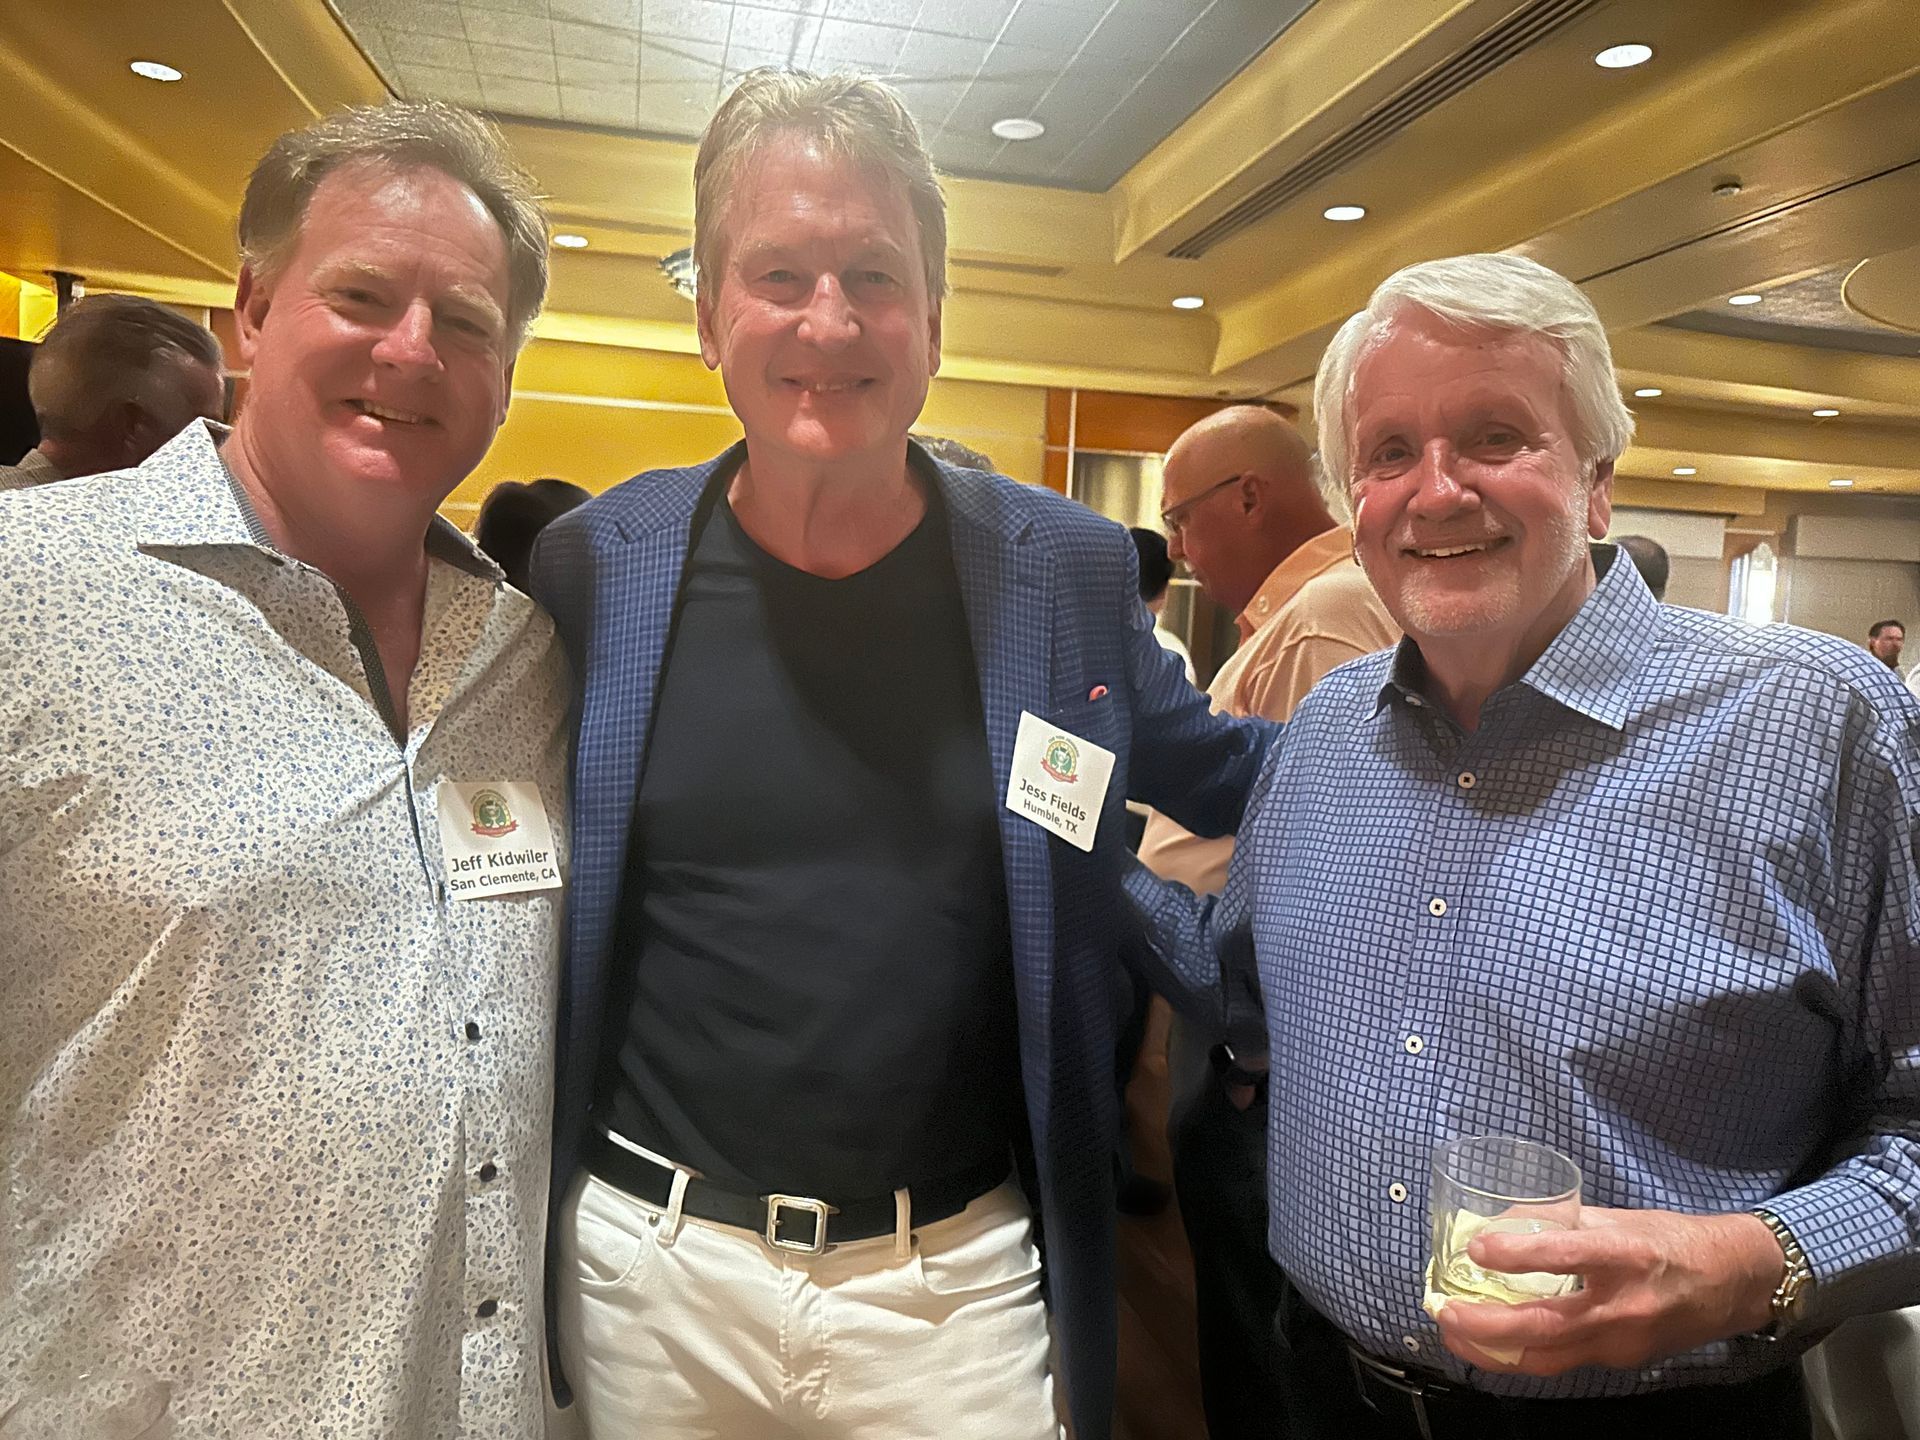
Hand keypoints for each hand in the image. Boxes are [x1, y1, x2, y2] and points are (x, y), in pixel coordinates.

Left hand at [1433, 1207, 1783, 1375]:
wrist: (1732, 1282)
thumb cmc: (1670, 1240)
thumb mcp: (1617, 1217)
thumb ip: (1559, 1222)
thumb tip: (1497, 1223)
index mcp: (1626, 1255)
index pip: (1567, 1255)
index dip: (1518, 1253)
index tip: (1477, 1248)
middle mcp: (1624, 1305)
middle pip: (1547, 1326)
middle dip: (1488, 1326)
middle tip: (1446, 1311)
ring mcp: (1622, 1341)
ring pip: (1548, 1357)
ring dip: (1494, 1350)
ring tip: (1454, 1332)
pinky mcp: (1620, 1360)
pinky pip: (1562, 1360)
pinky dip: (1521, 1354)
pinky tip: (1492, 1342)